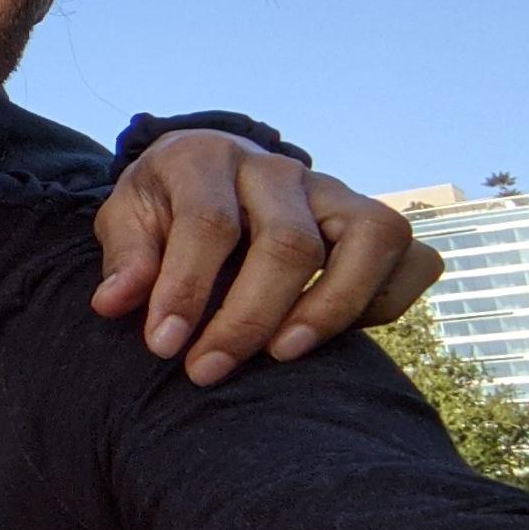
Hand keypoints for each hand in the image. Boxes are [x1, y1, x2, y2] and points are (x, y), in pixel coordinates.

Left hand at [89, 132, 443, 385]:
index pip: (208, 224)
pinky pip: (414, 259)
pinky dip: (385, 303)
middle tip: (206, 371)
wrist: (207, 176)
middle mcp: (280, 170)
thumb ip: (126, 257)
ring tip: (281, 355)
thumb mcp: (127, 219)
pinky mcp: (376, 223)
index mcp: (208, 158)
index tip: (162, 345)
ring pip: (371, 239)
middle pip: (288, 242)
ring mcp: (337, 193)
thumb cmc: (164, 208)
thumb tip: (114, 304)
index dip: (187, 290)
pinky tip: (334, 337)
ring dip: (331, 307)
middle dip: (247, 317)